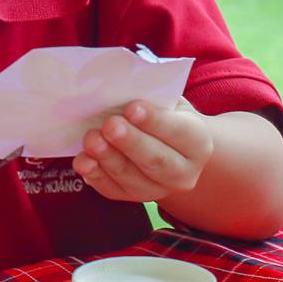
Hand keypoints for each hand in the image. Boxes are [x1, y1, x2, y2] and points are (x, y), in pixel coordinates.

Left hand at [73, 99, 214, 203]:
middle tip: (110, 125)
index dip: (155, 121)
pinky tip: (84, 161)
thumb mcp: (170, 101)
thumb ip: (154, 96)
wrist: (168, 147)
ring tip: (91, 139)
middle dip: (130, 142)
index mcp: (198, 143)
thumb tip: (126, 85)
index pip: (179, 132)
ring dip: (108, 158)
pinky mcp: (131, 196)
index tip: (133, 108)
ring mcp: (157, 190)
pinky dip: (96, 175)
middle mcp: (183, 173)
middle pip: (156, 160)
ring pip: (131, 177)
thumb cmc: (165, 115)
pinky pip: (112, 190)